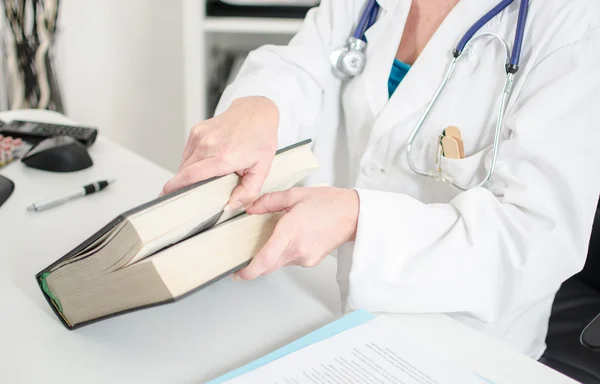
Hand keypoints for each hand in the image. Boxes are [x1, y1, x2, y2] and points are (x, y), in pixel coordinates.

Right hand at [161, 96, 278, 208]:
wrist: (257, 113)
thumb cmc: (260, 140)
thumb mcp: (262, 170)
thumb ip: (247, 193)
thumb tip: (229, 207)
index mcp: (224, 156)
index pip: (191, 175)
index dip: (175, 188)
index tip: (165, 197)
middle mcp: (209, 144)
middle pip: (184, 172)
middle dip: (181, 185)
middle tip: (188, 196)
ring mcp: (200, 135)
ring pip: (184, 163)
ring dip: (189, 173)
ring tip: (206, 174)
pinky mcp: (196, 130)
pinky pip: (187, 153)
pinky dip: (192, 162)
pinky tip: (206, 161)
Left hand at [235, 187, 359, 279]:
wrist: (353, 215)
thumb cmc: (328, 203)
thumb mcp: (295, 195)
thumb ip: (269, 201)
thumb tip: (251, 208)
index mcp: (290, 232)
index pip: (264, 260)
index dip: (248, 271)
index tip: (237, 273)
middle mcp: (297, 249)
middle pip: (268, 266)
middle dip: (255, 264)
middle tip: (246, 255)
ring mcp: (305, 258)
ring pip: (278, 264)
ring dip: (271, 256)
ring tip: (275, 238)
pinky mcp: (311, 261)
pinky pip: (290, 261)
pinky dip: (285, 253)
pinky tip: (291, 239)